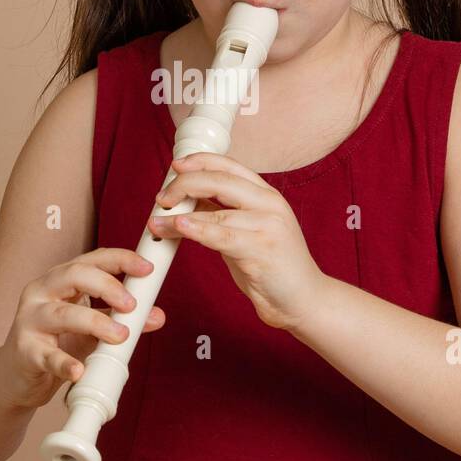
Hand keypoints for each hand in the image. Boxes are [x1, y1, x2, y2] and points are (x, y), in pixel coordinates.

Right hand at [0, 248, 165, 410]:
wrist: (16, 376)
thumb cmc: (56, 342)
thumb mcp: (92, 328)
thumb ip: (121, 319)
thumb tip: (157, 315)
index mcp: (60, 280)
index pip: (92, 259)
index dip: (121, 259)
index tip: (147, 269)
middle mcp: (42, 292)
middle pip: (75, 275)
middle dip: (107, 286)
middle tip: (132, 305)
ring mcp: (29, 320)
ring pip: (62, 313)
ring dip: (96, 322)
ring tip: (120, 336)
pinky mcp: (24, 351)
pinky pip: (46, 355)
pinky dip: (65, 363)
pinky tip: (79, 370)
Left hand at [147, 151, 323, 332]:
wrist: (303, 299)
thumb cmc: (272, 267)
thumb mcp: (247, 231)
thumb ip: (223, 214)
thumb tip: (187, 202)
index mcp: (266, 195)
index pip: (229, 166)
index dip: (199, 161)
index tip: (175, 166)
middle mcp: (270, 204)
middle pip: (220, 181)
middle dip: (184, 185)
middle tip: (162, 198)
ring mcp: (268, 226)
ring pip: (216, 211)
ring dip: (179, 216)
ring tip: (157, 221)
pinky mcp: (262, 250)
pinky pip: (221, 236)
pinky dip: (197, 229)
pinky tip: (179, 225)